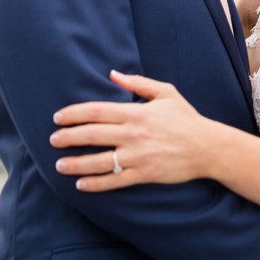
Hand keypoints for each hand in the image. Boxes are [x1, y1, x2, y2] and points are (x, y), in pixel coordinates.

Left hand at [50, 70, 212, 189]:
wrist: (207, 147)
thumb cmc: (185, 118)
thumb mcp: (166, 92)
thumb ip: (138, 83)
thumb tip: (113, 74)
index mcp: (136, 112)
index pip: (97, 111)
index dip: (74, 114)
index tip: (58, 117)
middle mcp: (134, 134)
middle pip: (92, 135)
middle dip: (68, 137)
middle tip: (52, 139)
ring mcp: (138, 156)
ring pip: (99, 161)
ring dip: (76, 164)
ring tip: (60, 165)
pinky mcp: (144, 174)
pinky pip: (114, 181)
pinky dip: (96, 184)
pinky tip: (81, 185)